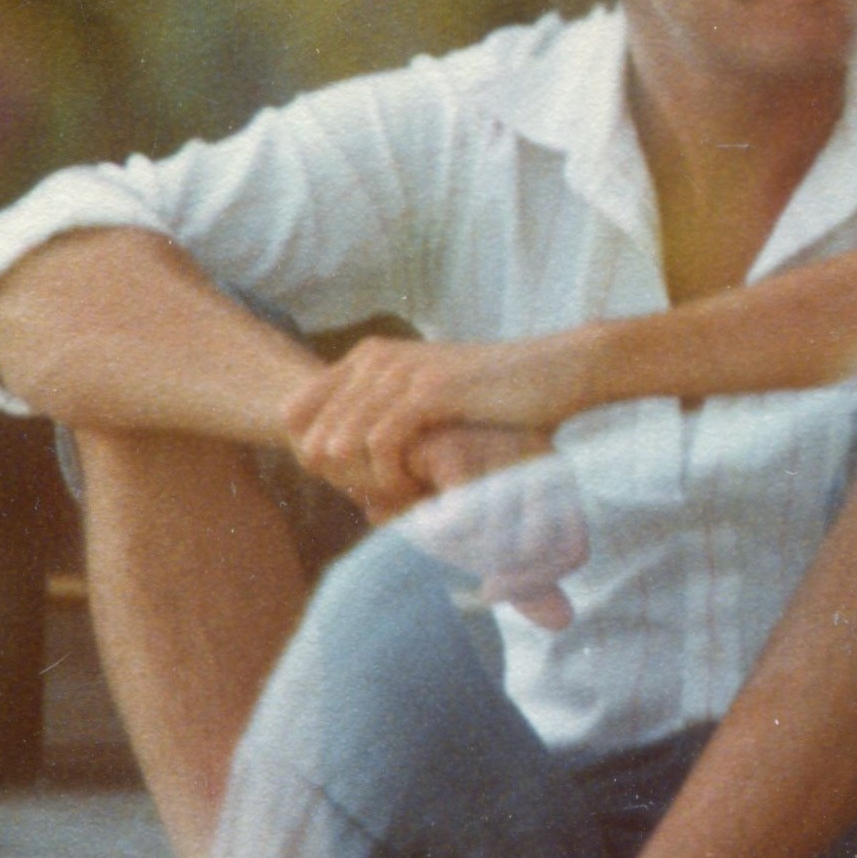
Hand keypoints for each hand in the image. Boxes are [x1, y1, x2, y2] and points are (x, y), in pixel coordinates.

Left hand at [285, 335, 575, 513]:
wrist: (559, 370)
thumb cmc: (501, 396)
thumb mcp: (431, 401)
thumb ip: (386, 416)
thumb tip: (339, 459)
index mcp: (369, 357)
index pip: (297, 414)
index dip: (317, 460)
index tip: (359, 485)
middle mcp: (375, 358)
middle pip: (313, 436)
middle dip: (340, 479)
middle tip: (381, 499)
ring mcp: (400, 372)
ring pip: (340, 444)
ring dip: (365, 483)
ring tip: (400, 497)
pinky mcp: (429, 391)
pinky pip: (380, 444)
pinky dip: (391, 476)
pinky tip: (417, 487)